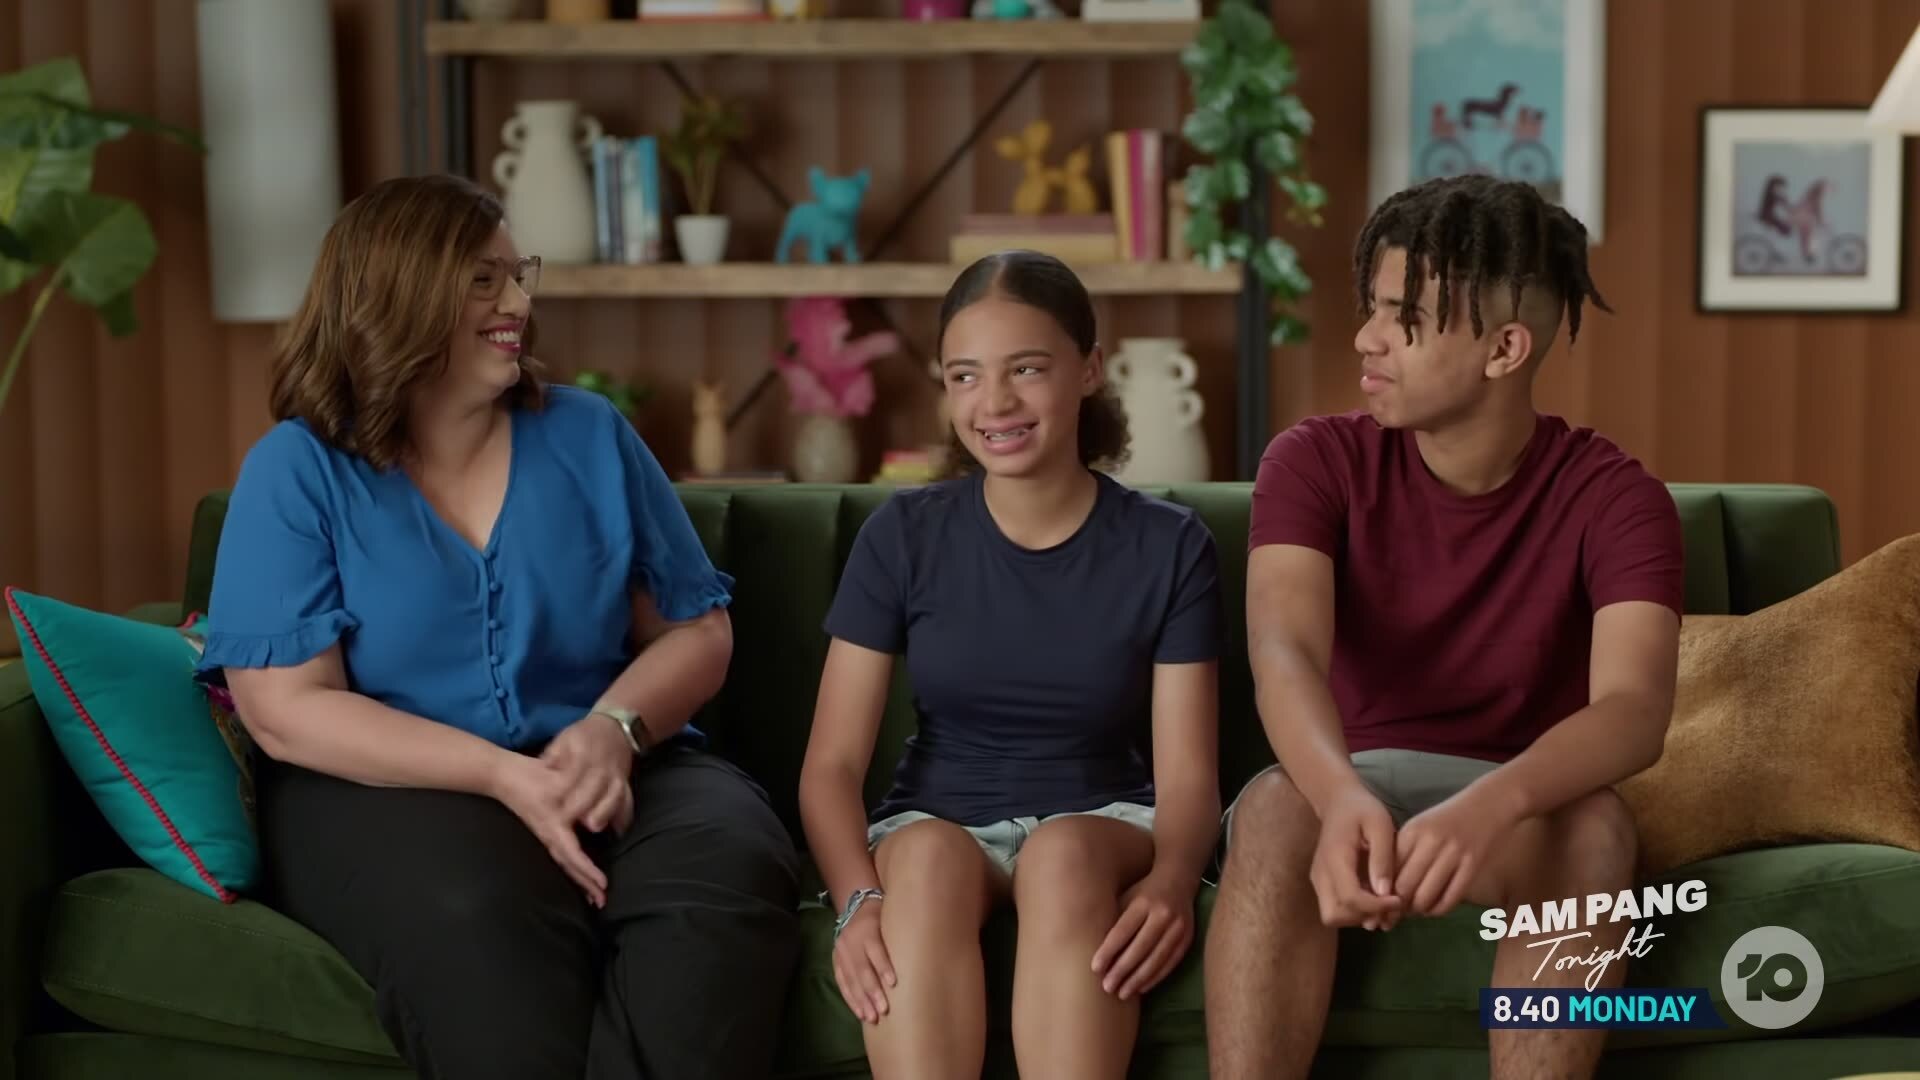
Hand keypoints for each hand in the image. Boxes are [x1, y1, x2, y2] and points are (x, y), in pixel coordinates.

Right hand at [491, 751, 608, 906]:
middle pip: (569, 866)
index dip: (588, 870)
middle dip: (586, 884)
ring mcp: (545, 836)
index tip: (603, 883)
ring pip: (565, 863)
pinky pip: (561, 856)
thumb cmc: (530, 775)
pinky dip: (573, 868)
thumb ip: (576, 794)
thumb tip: (592, 815)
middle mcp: (548, 835)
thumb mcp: (556, 779)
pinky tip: (580, 877)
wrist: (504, 775)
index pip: (572, 854)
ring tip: (594, 898)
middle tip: (602, 901)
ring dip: (580, 880)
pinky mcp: (545, 833)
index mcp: (553, 826)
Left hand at [541, 712, 635, 835]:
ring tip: (593, 828)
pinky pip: (628, 800)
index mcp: (585, 753)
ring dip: (604, 812)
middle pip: (594, 787)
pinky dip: (624, 816)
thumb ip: (554, 754)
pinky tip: (618, 830)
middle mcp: (603, 766)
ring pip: (614, 795)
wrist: (616, 729)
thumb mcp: (565, 737)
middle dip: (582, 806)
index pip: (574, 772)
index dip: (563, 788)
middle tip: (568, 821)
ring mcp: (617, 776)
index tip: (552, 802)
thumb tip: (545, 765)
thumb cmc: (585, 736)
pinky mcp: (626, 784)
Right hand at [831, 898, 894, 1024]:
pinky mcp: (836, 962)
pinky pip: (842, 983)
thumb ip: (898, 938)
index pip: (875, 950)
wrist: (856, 905)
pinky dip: (851, 1000)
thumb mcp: (890, 920)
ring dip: (861, 1001)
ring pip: (851, 980)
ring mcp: (841, 953)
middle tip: (884, 1010)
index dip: (883, 967)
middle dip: (872, 991)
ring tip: (872, 1017)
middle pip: (862, 969)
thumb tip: (921, 958)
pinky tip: (860, 1013)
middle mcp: (851, 942)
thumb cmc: (882, 916)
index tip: (893, 984)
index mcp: (867, 930)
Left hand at [1092, 870, 1196, 999]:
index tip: (1095, 968)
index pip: (1123, 931)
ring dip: (1138, 979)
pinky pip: (1170, 963)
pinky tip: (1142, 987)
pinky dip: (1155, 977)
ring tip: (1122, 993)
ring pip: (1156, 959)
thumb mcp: (1127, 898)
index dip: (1108, 951)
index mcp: (1143, 902)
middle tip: (1107, 987)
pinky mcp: (1188, 939)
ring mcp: (1178, 928)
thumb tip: (1092, 948)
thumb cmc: (1142, 892)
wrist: (1178, 880)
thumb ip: (1114, 920)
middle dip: (1122, 970)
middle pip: (1140, 948)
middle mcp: (1163, 915)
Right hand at [1309, 785, 1402, 929]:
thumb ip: (1382, 858)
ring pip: (1333, 915)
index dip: (1376, 906)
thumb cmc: (1362, 810)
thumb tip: (1385, 892)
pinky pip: (1336, 907)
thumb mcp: (1380, 825)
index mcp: (1335, 858)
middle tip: (1388, 905)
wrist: (1338, 802)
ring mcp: (1319, 880)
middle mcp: (1321, 874)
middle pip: (1334, 915)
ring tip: (1383, 901)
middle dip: (1363, 916)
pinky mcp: (1322, 883)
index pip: (1350, 898)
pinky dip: (1354, 910)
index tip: (1399, 900)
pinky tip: (1374, 896)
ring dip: (1359, 916)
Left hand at [1393, 783, 1514, 916]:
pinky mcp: (1473, 866)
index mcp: (1412, 832)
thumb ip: (1403, 852)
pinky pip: (1450, 898)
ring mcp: (1453, 854)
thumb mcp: (1420, 827)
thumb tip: (1386, 886)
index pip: (1389, 869)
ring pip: (1426, 896)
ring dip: (1418, 910)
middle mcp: (1430, 843)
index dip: (1382, 892)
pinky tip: (1434, 908)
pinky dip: (1439, 909)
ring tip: (1417, 910)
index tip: (1381, 903)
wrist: (1488, 803)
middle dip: (1398, 905)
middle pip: (1404, 886)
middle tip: (1398, 912)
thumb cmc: (1448, 818)